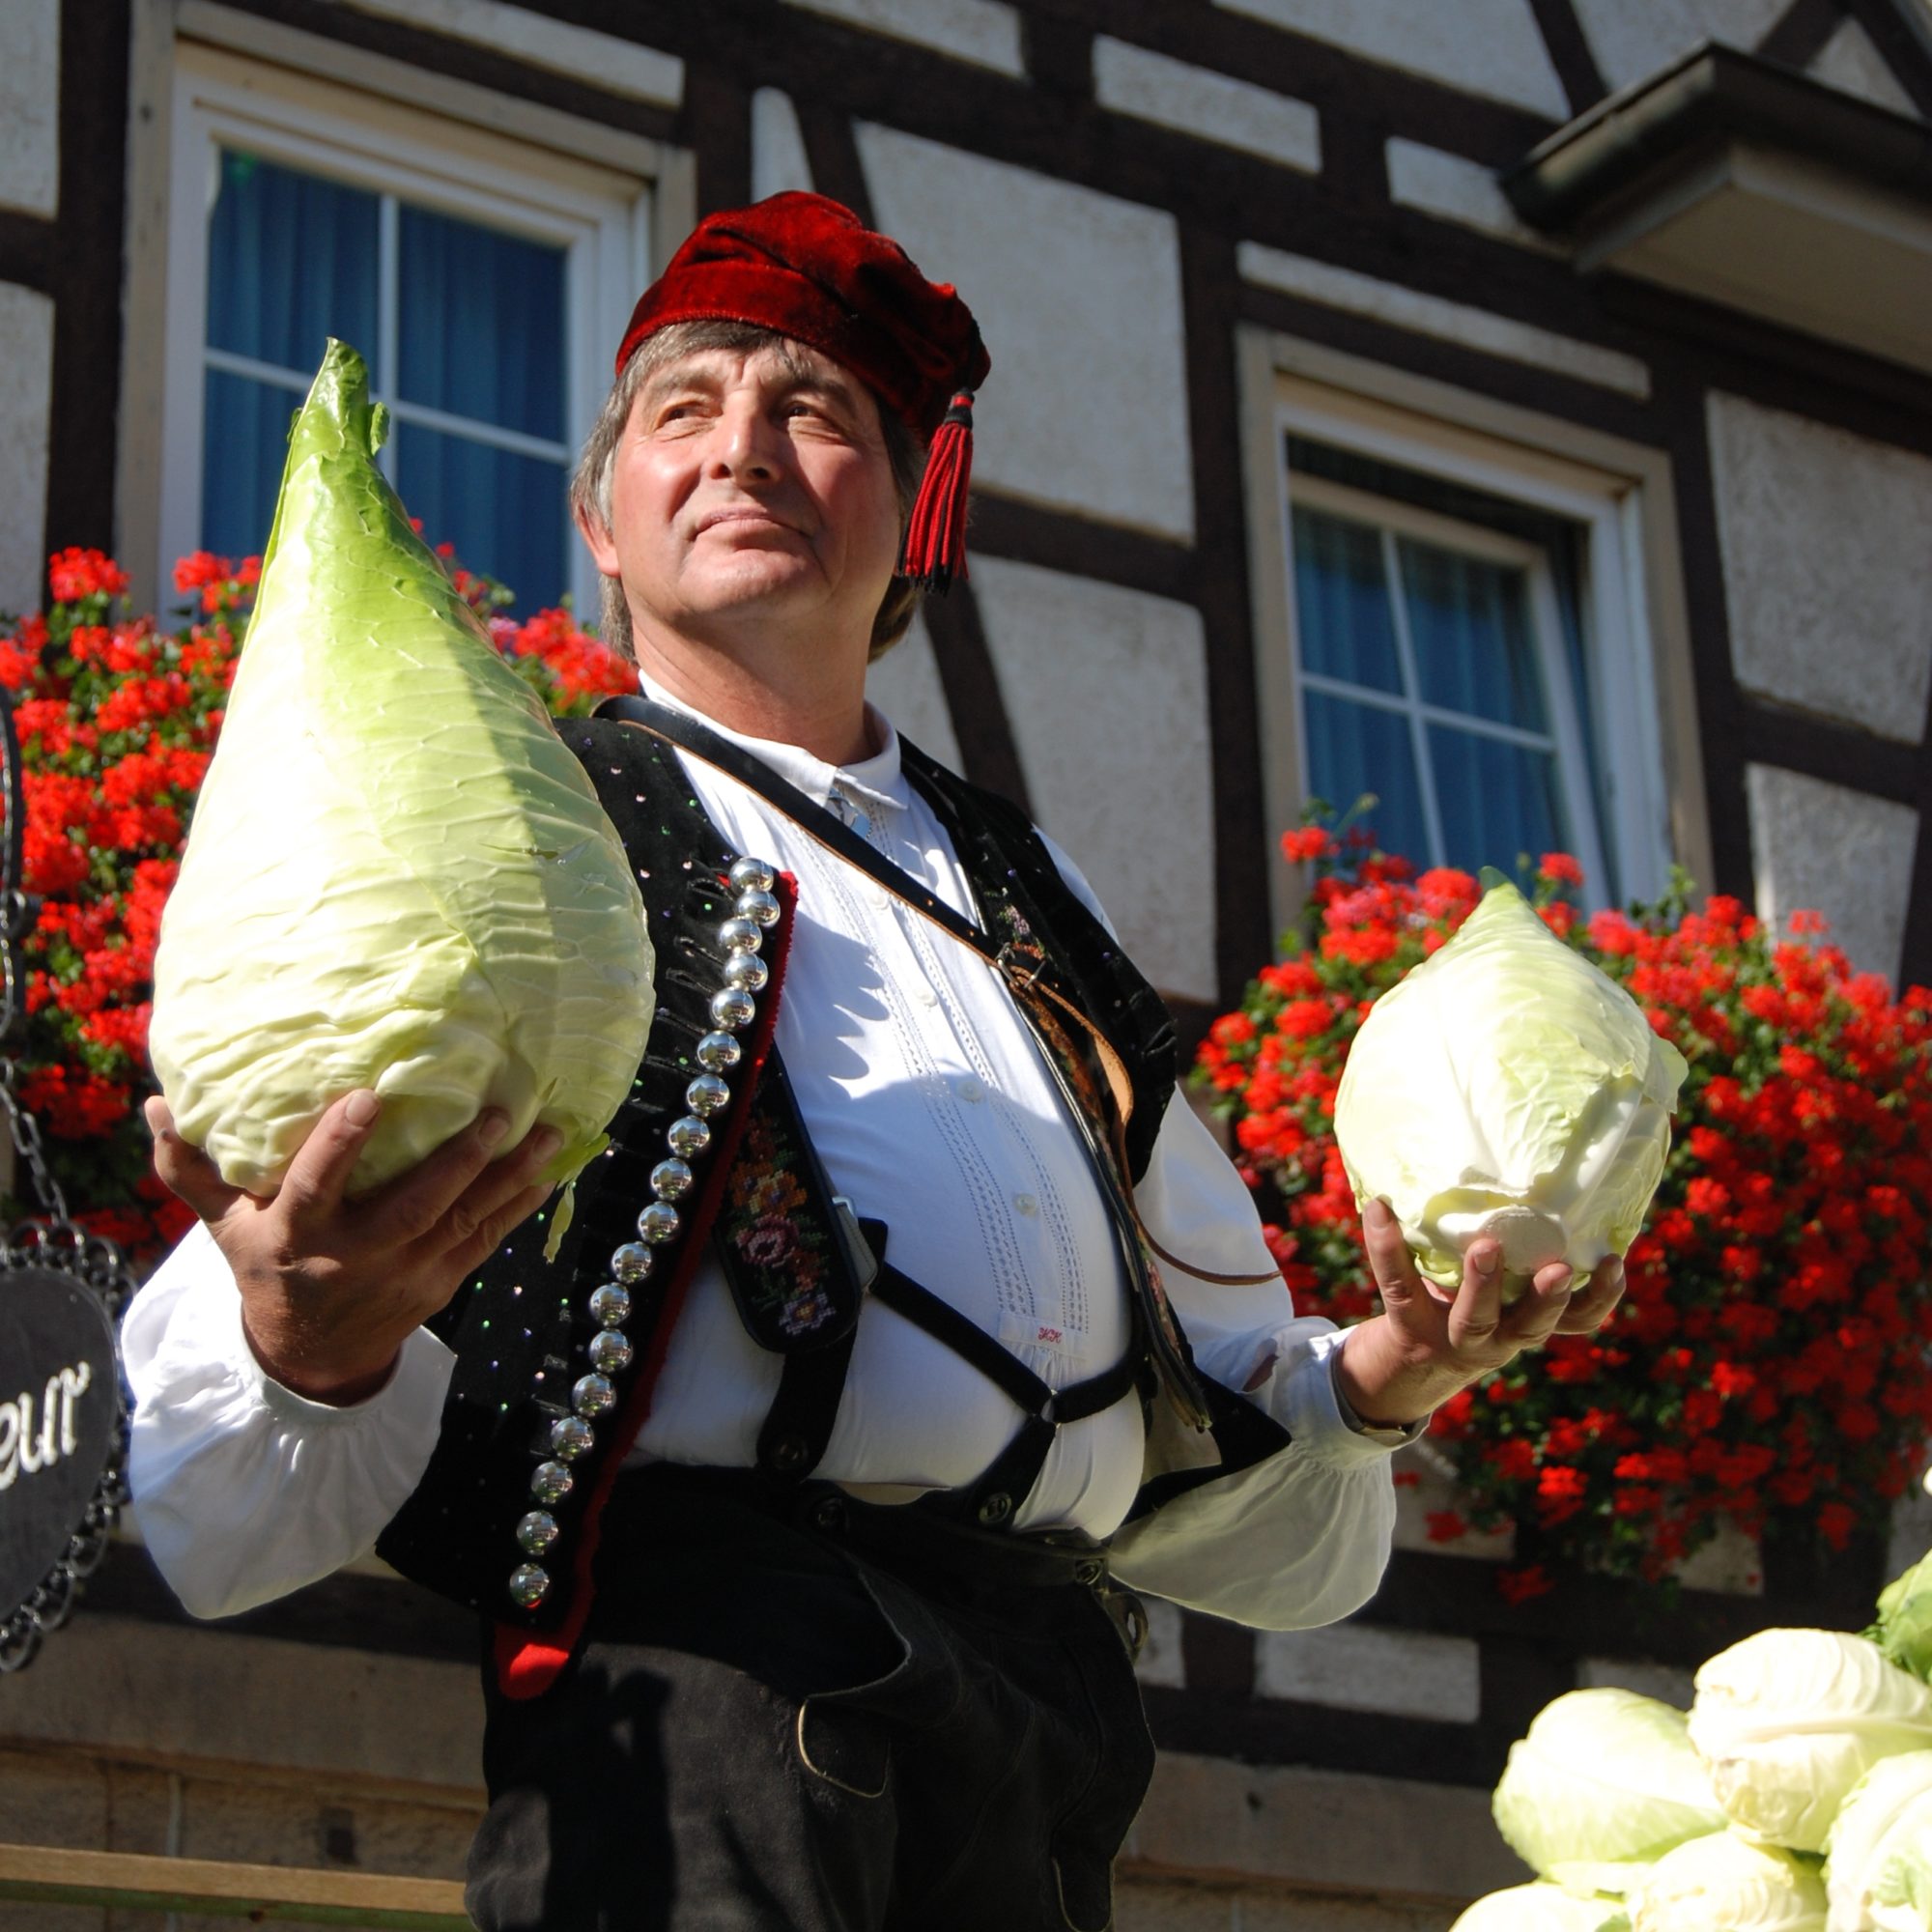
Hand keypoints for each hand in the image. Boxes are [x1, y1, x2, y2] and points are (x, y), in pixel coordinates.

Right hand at [147, 1090, 560, 1405]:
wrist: (311, 1357)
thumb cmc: (267, 1270)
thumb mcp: (224, 1228)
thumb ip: (192, 1169)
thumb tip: (156, 1103)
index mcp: (298, 1234)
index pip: (317, 1185)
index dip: (341, 1143)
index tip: (370, 1095)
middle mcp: (356, 1256)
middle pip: (413, 1207)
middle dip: (459, 1162)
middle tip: (498, 1113)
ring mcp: (405, 1274)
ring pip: (463, 1222)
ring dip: (509, 1177)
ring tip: (548, 1132)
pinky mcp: (440, 1285)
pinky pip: (485, 1241)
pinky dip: (519, 1207)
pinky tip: (551, 1171)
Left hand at [1334, 1197, 1626, 1428]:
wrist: (1417, 1354)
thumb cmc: (1476, 1299)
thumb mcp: (1508, 1283)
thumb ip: (1529, 1245)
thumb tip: (1553, 1167)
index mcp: (1532, 1321)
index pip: (1579, 1318)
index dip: (1600, 1296)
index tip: (1613, 1261)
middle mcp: (1501, 1335)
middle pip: (1531, 1325)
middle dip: (1548, 1299)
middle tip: (1557, 1269)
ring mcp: (1455, 1334)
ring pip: (1475, 1319)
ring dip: (1483, 1284)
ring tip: (1485, 1247)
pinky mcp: (1408, 1322)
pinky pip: (1398, 1285)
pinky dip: (1386, 1246)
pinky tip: (1379, 1210)